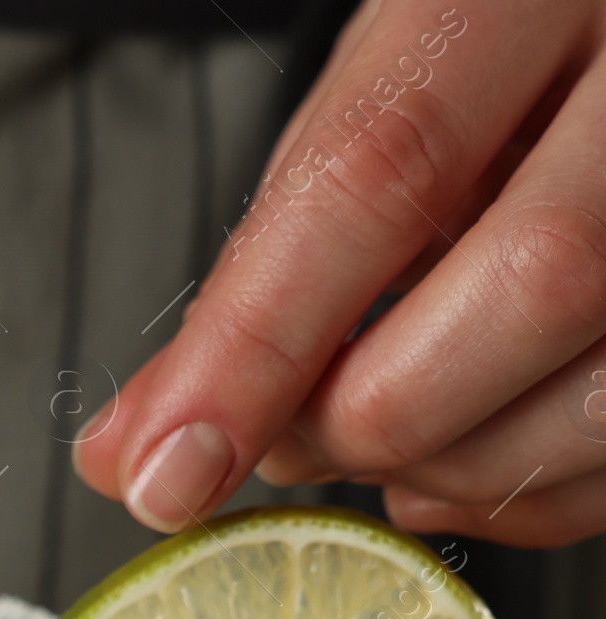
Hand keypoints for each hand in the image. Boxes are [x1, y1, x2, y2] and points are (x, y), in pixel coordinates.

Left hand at [75, 0, 605, 546]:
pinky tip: (475, 457)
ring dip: (458, 467)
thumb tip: (138, 442)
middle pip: (529, 285)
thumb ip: (273, 256)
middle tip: (291, 442)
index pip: (385, 164)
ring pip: (604, 392)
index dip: (263, 340)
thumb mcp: (390, 89)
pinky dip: (534, 494)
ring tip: (382, 446)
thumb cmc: (520, 43)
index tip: (167, 469)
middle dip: (370, 413)